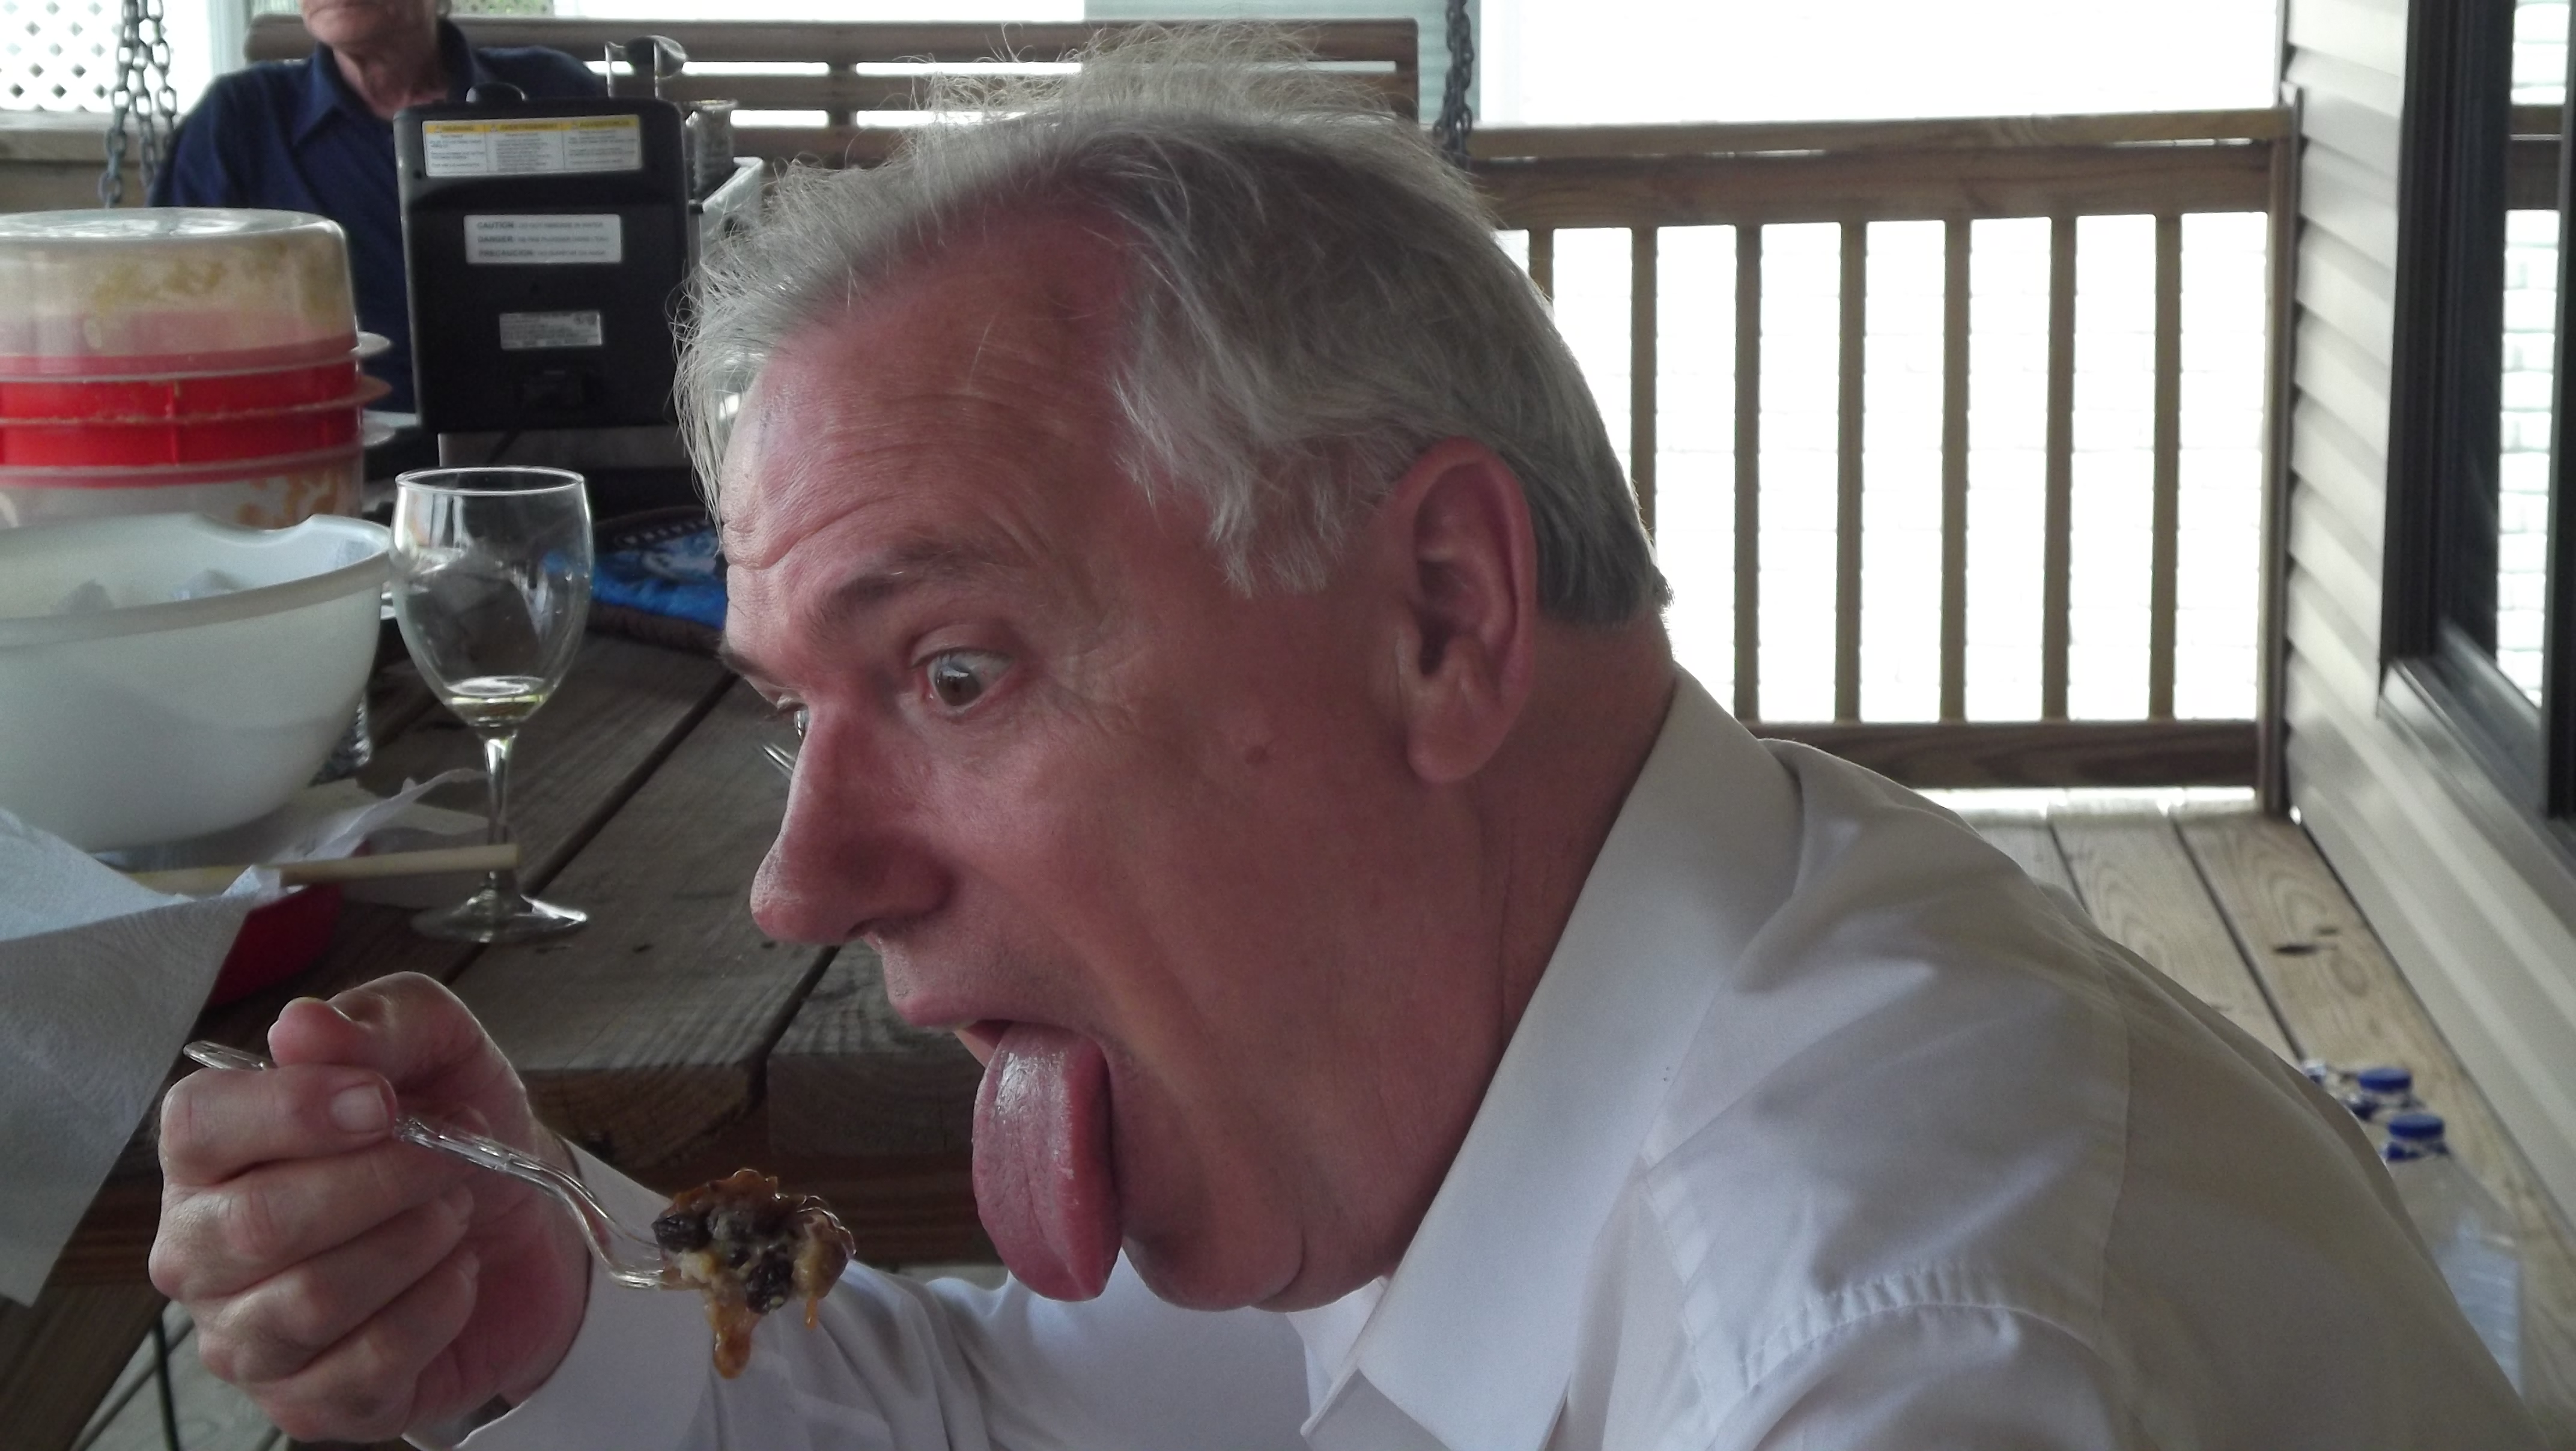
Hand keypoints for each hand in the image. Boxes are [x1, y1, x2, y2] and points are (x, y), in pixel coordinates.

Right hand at [150, 973, 591, 1441]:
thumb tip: (301, 1025)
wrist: (523, 1225)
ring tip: (455, 1212)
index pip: (195, 1127)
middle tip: (449, 1159)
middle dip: (382, 1182)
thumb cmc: (455, 1130)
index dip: (290, 1111)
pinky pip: (366, 1364)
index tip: (383, 1101)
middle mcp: (205, 1248)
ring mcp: (247, 1334)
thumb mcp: (442, 1048)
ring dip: (413, 1243)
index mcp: (214, 1153)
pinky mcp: (307, 1400)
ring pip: (312, 1299)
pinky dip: (436, 1307)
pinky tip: (456, 1274)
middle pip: (257, 1223)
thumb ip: (378, 1023)